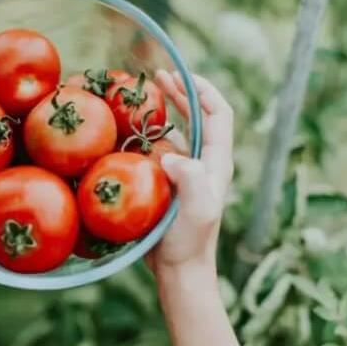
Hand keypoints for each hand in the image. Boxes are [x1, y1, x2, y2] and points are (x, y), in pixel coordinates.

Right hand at [144, 70, 234, 273]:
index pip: (219, 114)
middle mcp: (204, 163)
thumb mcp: (196, 209)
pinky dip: (146, 137)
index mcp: (216, 162)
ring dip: (162, 112)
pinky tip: (127, 134)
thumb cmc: (189, 242)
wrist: (179, 270)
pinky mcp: (169, 185)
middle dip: (180, 93)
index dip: (203, 90)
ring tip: (139, 99)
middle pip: (198, 117)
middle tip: (156, 76)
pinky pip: (159, 152)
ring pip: (177, 132)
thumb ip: (191, 179)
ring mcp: (186, 174)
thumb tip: (171, 155)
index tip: (180, 75)